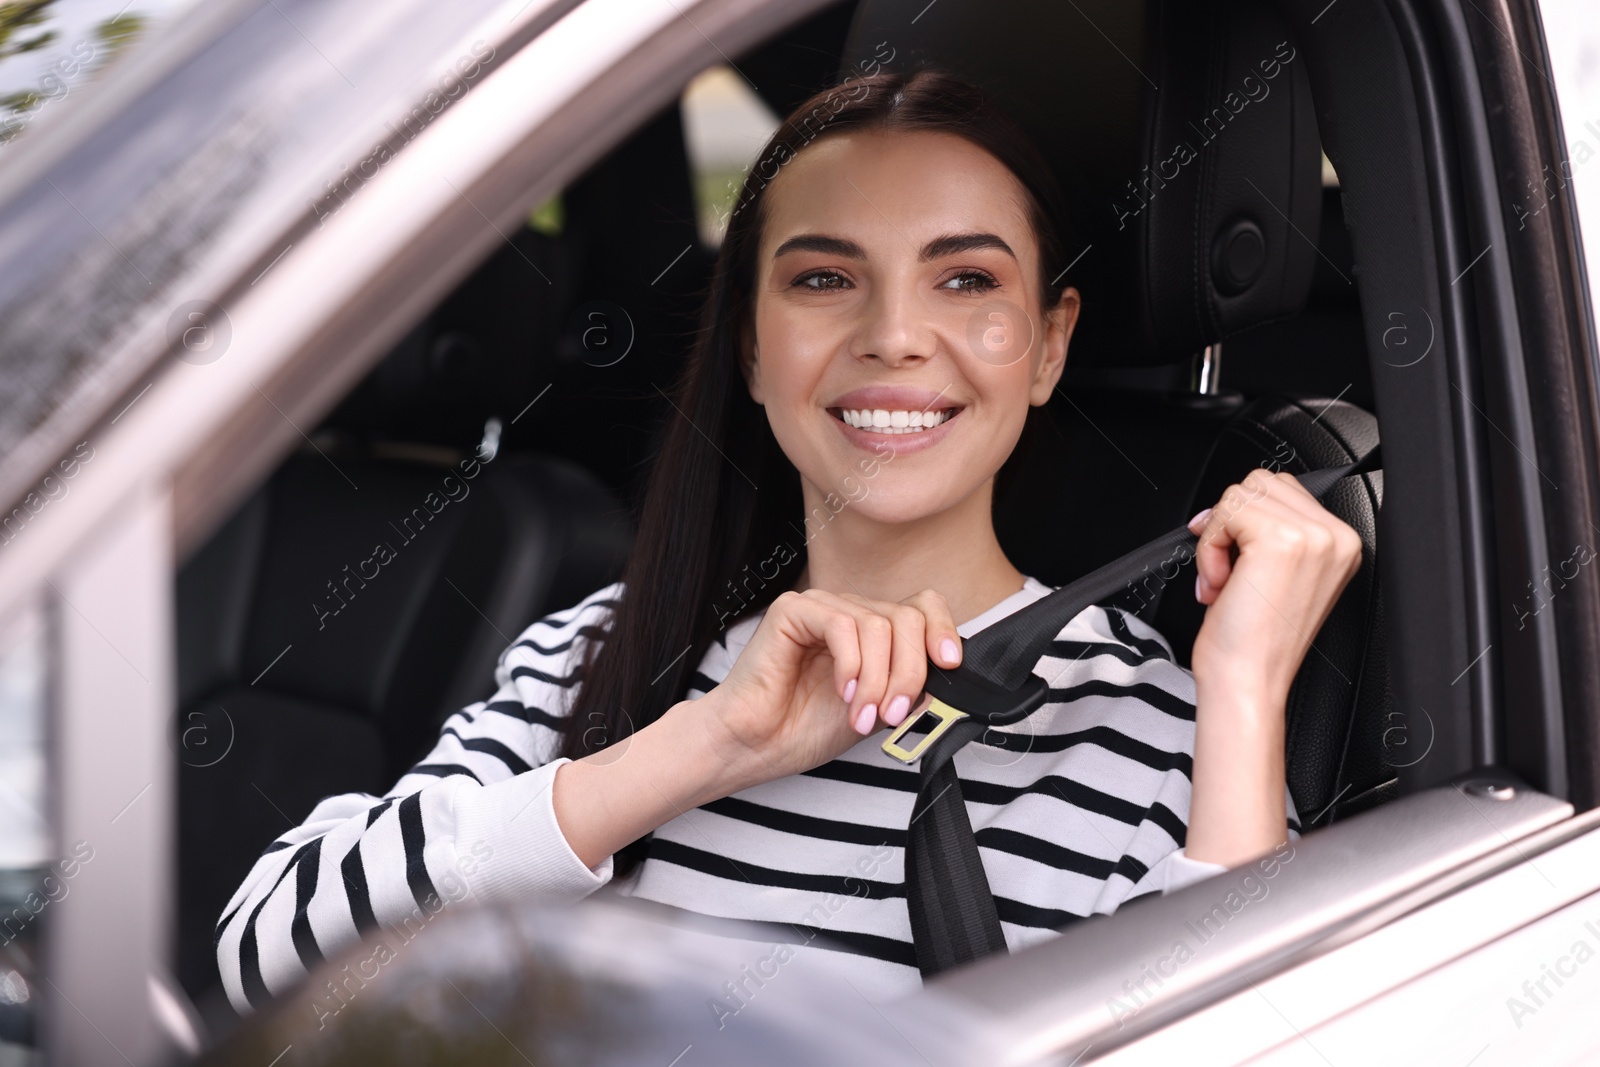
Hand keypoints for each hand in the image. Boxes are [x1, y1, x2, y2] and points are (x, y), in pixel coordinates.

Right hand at [686, 588, 964, 794]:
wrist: (755, 746)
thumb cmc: (805, 728)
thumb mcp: (879, 709)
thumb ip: (910, 686)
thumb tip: (948, 674)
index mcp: (874, 632)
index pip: (923, 607)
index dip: (943, 631)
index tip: (951, 666)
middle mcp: (851, 613)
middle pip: (908, 618)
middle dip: (910, 672)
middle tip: (892, 714)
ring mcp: (822, 607)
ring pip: (879, 625)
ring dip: (878, 679)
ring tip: (862, 715)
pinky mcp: (793, 610)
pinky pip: (842, 625)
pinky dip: (851, 665)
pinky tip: (842, 693)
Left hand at [1186, 469, 1362, 701]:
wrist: (1249, 680)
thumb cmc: (1255, 641)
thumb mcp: (1274, 574)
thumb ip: (1269, 530)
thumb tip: (1233, 502)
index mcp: (1340, 544)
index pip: (1283, 490)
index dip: (1244, 519)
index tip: (1232, 558)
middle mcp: (1335, 537)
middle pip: (1261, 483)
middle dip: (1231, 525)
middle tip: (1227, 574)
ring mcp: (1313, 536)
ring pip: (1241, 493)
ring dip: (1218, 537)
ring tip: (1226, 580)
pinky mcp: (1281, 540)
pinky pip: (1226, 512)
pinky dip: (1209, 546)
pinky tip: (1221, 583)